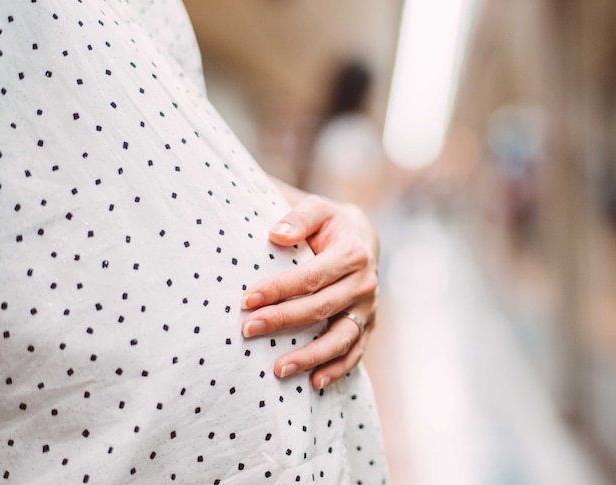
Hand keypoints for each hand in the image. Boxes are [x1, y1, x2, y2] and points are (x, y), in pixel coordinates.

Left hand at [240, 194, 378, 388]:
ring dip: (311, 356)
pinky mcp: (367, 326)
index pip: (312, 276)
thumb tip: (276, 235)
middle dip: (283, 320)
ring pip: (341, 338)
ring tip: (278, 369)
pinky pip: (354, 352)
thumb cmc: (330, 225)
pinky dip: (338, 370)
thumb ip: (299, 218)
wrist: (362, 237)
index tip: (247, 299)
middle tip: (248, 330)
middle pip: (322, 308)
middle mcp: (365, 284)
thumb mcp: (318, 209)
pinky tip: (315, 383)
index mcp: (353, 254)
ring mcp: (368, 309)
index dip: (279, 289)